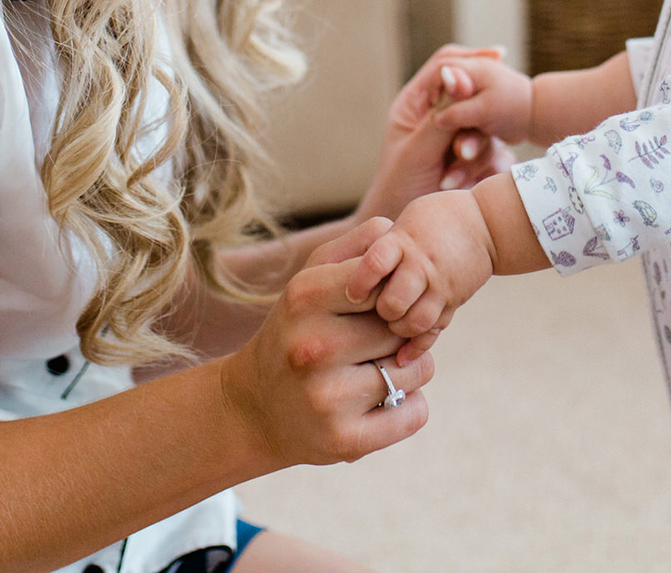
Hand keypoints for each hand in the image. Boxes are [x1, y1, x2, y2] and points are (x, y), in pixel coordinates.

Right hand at [221, 218, 436, 467]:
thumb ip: (356, 247)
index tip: (381, 307)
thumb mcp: (310, 279)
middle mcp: (314, 348)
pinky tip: (381, 401)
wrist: (252, 408)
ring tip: (377, 369)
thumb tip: (396, 230)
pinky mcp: (345, 441)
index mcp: (306, 298)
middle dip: (402, 333)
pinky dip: (409, 406)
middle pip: (405, 327)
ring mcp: (328, 398)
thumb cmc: (294, 331)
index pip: (389, 282)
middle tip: (378, 342)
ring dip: (410, 369)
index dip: (395, 295)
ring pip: (418, 370)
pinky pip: (415, 413)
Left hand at [344, 191, 494, 364]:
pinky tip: (400, 357)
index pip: (375, 263)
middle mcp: (421, 265)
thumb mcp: (403, 224)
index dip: (359, 283)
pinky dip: (416, 347)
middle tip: (366, 315)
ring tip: (386, 327)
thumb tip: (342, 274)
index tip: (349, 295)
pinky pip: (433, 330)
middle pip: (392, 302)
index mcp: (404, 241)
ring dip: (395, 330)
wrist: (483, 224)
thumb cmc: (433, 220)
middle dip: (377, 313)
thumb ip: (377, 247)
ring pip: (413, 322)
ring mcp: (440, 285)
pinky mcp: (452, 301)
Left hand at [355, 46, 515, 225]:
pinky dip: (480, 171)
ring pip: (486, 130)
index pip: (446, 66)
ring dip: (473, 155)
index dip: (471, 59)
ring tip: (449, 180)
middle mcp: (440, 117)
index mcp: (417, 104)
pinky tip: (460, 187)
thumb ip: (441, 115)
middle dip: (473, 126)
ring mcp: (459, 139)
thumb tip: (459, 75)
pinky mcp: (475, 162)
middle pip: (473, 98)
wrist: (403, 232)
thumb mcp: (417, 151)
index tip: (498, 58)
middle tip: (460, 153)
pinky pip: (494, 156)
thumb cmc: (398, 188)